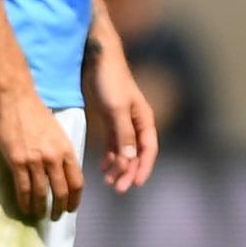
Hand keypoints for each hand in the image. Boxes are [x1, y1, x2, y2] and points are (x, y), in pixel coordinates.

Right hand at [0, 85, 82, 220]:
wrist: (17, 101)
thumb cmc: (38, 115)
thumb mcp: (59, 135)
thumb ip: (62, 154)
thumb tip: (63, 173)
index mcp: (67, 150)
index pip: (77, 181)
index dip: (75, 199)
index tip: (72, 209)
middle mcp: (54, 158)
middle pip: (62, 191)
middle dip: (60, 208)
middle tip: (56, 217)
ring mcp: (35, 161)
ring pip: (42, 193)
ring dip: (41, 208)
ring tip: (39, 216)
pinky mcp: (17, 162)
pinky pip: (23, 188)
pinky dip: (25, 201)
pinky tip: (25, 208)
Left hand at [83, 43, 159, 194]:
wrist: (97, 58)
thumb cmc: (110, 81)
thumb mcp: (116, 109)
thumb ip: (124, 134)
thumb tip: (130, 159)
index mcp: (144, 120)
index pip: (148, 150)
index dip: (143, 168)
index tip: (135, 185)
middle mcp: (137, 123)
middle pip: (137, 154)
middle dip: (129, 171)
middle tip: (118, 188)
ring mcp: (123, 121)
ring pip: (125, 150)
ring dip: (119, 166)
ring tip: (108, 181)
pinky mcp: (110, 119)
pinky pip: (113, 143)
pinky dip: (110, 156)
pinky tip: (102, 166)